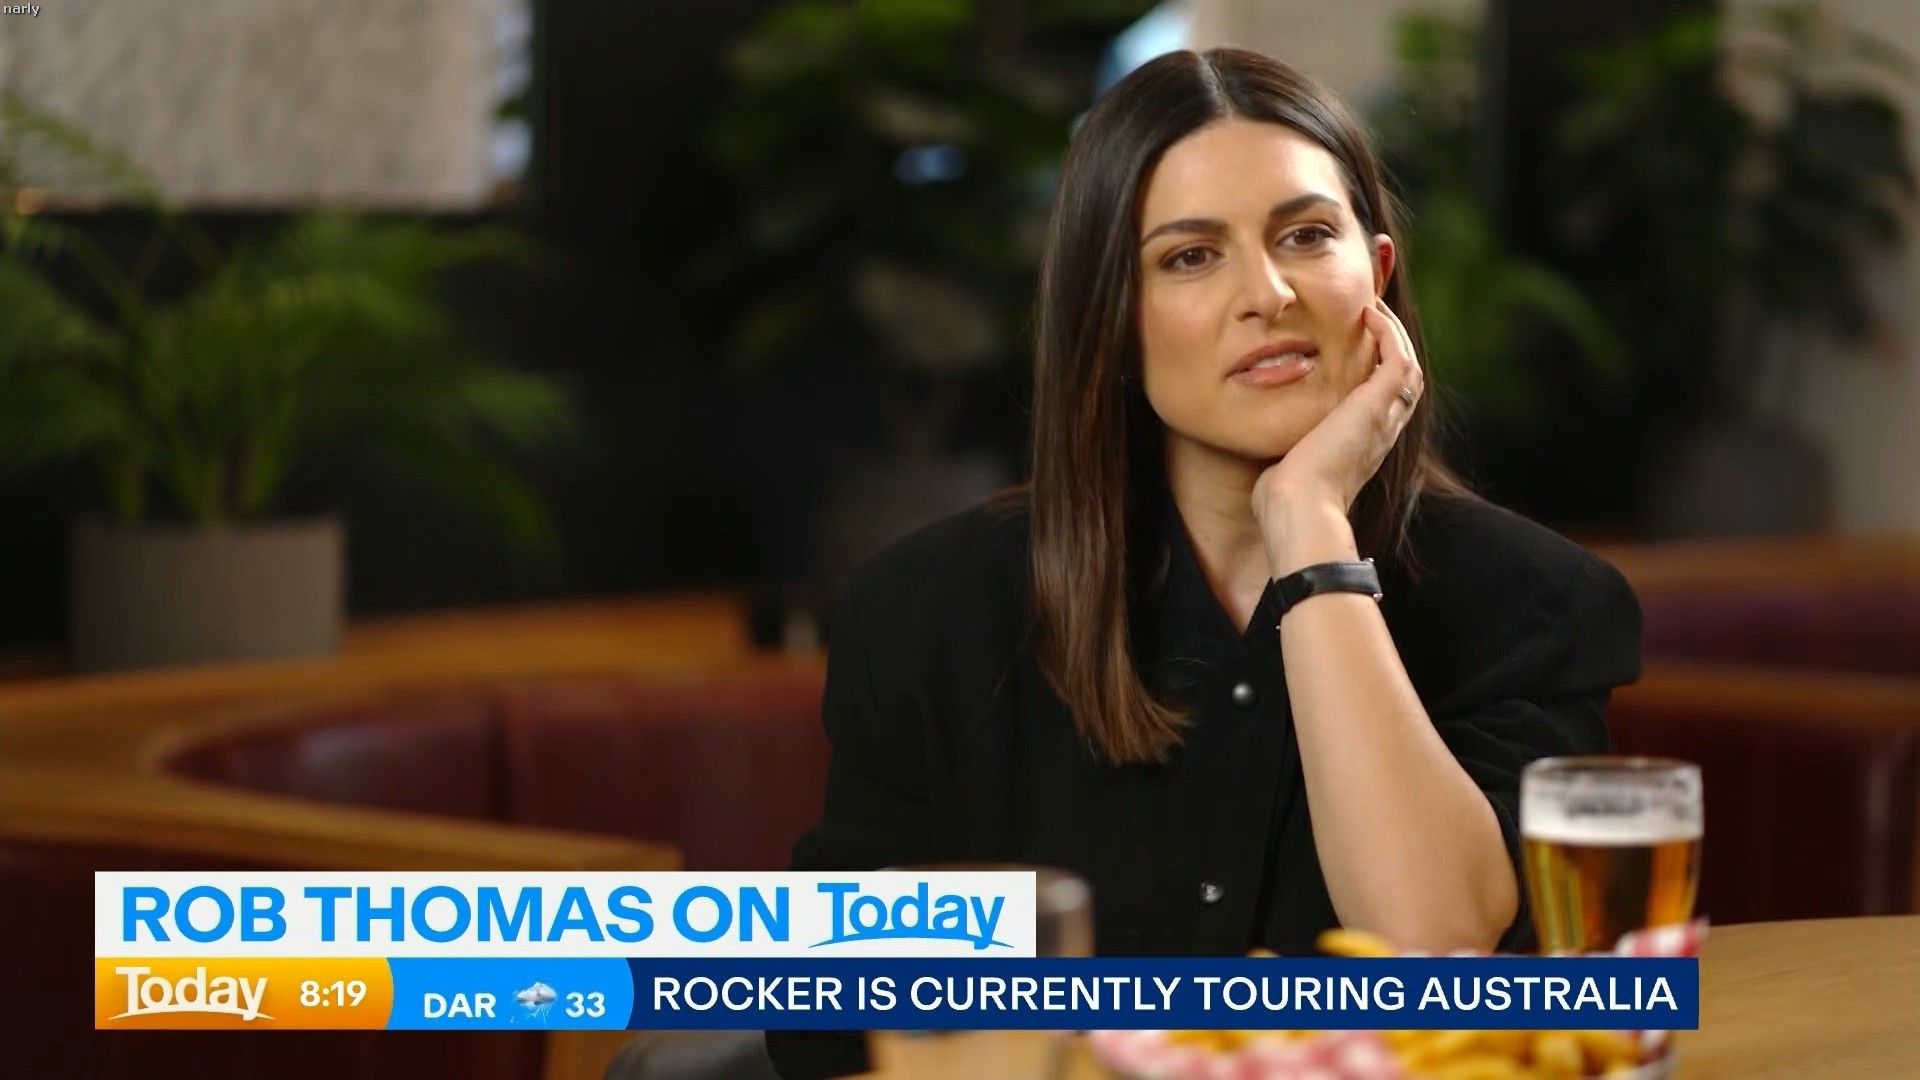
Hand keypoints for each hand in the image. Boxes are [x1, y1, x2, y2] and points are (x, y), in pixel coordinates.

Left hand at [1252, 297, 1423, 567]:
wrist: (1298, 510)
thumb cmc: (1283, 502)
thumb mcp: (1286, 470)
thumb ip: (1284, 456)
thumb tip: (1264, 457)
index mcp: (1362, 447)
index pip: (1382, 402)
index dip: (1374, 371)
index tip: (1353, 345)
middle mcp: (1380, 432)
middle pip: (1403, 380)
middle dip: (1389, 345)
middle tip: (1369, 315)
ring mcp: (1383, 419)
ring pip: (1407, 366)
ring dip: (1392, 333)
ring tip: (1370, 307)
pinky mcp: (1377, 406)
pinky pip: (1398, 359)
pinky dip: (1388, 334)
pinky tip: (1367, 314)